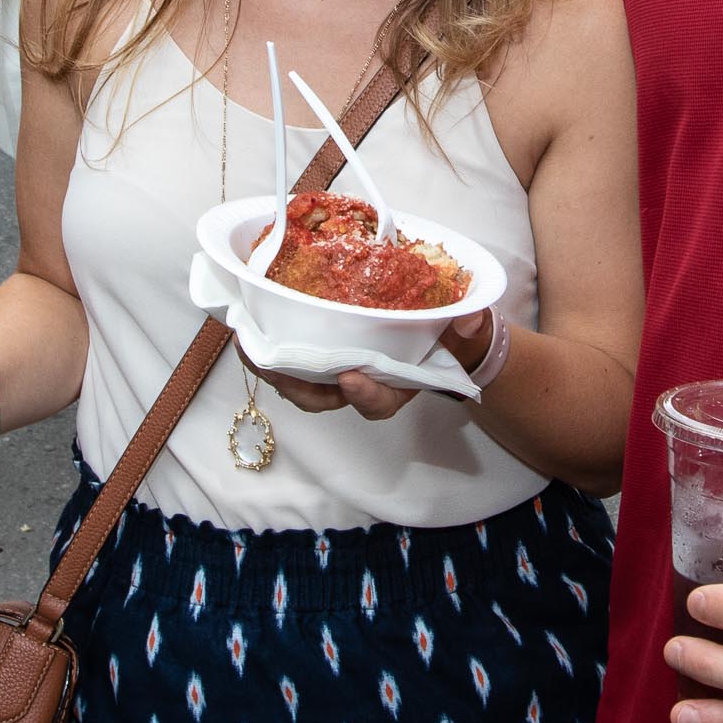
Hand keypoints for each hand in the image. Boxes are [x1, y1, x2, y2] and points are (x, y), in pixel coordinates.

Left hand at [248, 312, 490, 420]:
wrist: (447, 328)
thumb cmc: (455, 332)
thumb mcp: (471, 326)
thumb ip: (472, 323)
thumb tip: (468, 320)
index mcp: (399, 383)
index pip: (380, 402)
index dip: (364, 396)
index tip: (351, 378)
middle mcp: (365, 383)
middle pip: (326, 398)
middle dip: (298, 386)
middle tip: (274, 363)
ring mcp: (341, 369)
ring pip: (302, 383)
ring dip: (275, 369)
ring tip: (251, 346)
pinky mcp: (325, 351)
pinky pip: (294, 359)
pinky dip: (272, 349)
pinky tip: (253, 330)